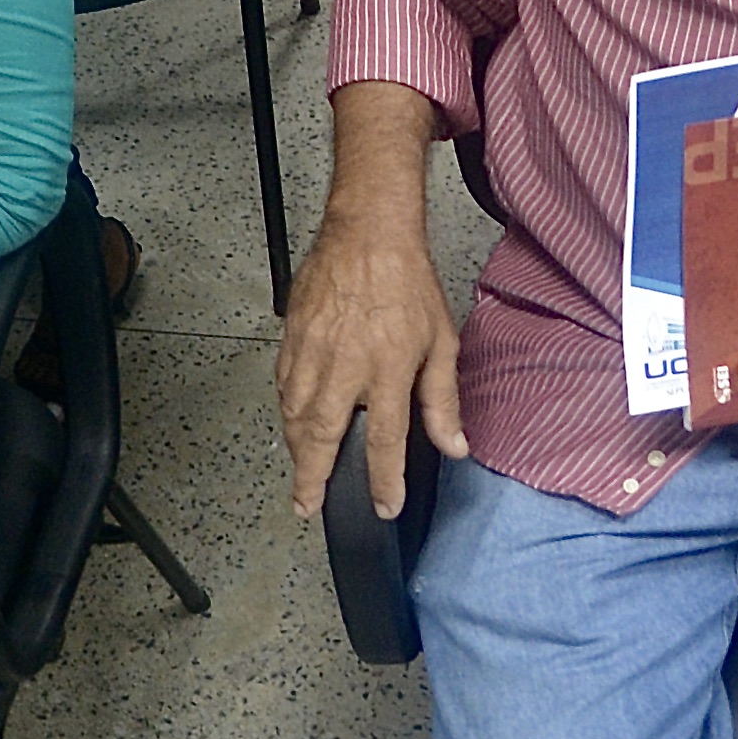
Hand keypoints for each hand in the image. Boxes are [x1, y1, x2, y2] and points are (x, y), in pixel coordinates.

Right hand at [273, 219, 464, 517]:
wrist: (367, 233)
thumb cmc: (406, 281)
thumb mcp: (442, 341)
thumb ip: (442, 399)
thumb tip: (454, 444)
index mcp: (386, 369)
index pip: (383, 441)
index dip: (384, 481)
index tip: (384, 505)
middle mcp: (344, 367)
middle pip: (322, 436)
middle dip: (313, 478)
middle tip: (306, 505)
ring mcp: (312, 352)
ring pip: (295, 414)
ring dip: (296, 448)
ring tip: (300, 473)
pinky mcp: (292, 337)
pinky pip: (283, 384)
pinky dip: (286, 410)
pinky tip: (292, 422)